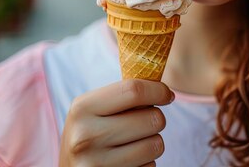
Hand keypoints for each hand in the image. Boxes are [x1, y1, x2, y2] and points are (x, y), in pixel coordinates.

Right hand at [59, 79, 173, 166]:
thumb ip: (123, 95)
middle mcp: (85, 137)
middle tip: (142, 123)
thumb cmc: (90, 133)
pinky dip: (146, 162)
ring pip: (156, 144)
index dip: (158, 90)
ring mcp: (96, 163)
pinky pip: (150, 166)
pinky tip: (128, 161)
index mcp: (82, 109)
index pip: (134, 90)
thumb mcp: (94, 109)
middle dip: (156, 118)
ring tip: (134, 143)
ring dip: (152, 142)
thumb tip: (163, 88)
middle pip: (152, 118)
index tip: (166, 95)